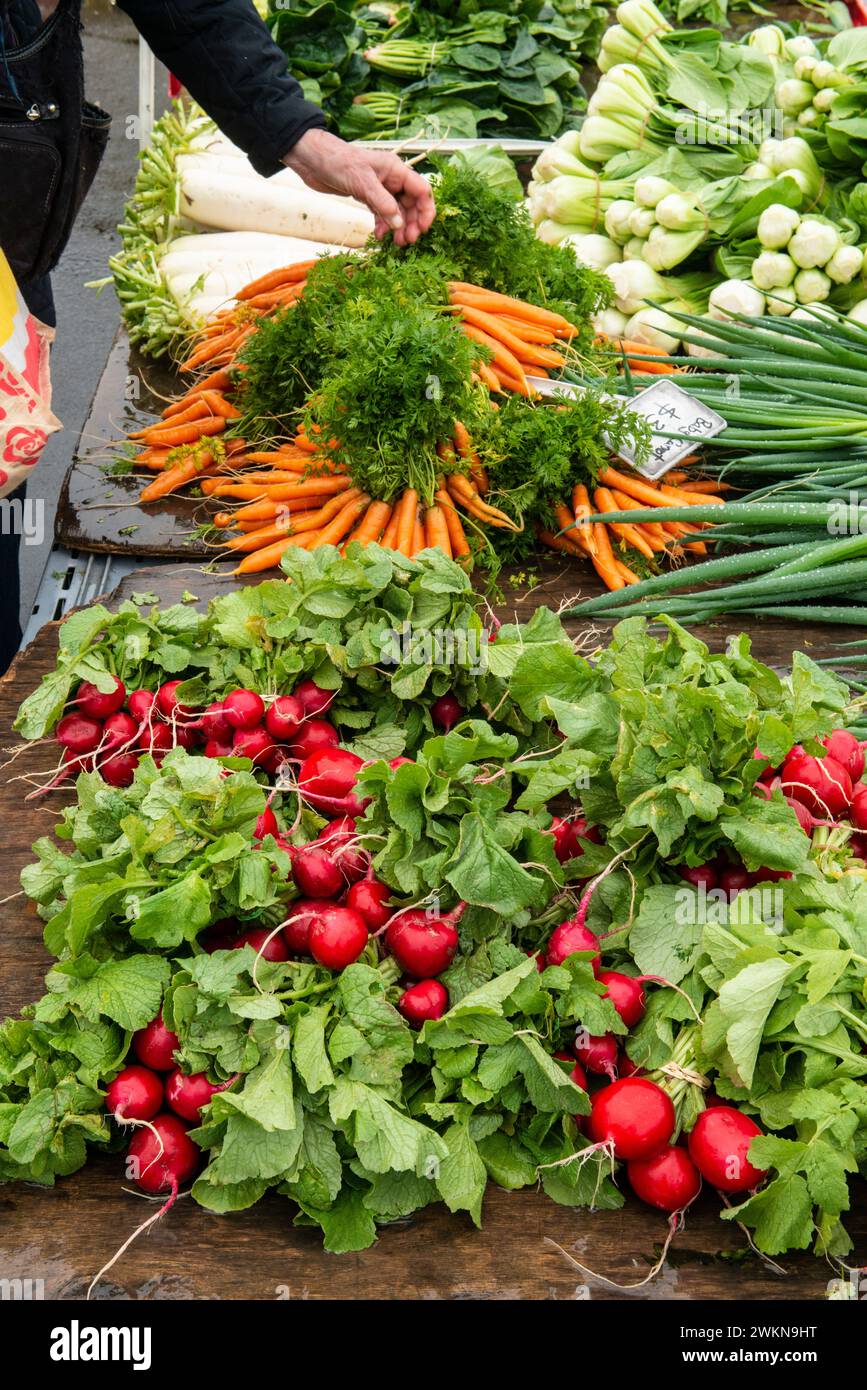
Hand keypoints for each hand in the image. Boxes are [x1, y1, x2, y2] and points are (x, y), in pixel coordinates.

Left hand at [283, 128, 435, 246]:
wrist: (314, 160)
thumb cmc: (338, 162)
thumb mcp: (363, 182)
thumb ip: (383, 202)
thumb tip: (399, 223)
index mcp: (396, 170)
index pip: (421, 190)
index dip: (426, 210)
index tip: (423, 229)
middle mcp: (391, 179)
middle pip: (411, 204)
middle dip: (412, 223)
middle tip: (407, 241)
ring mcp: (380, 188)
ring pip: (397, 211)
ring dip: (398, 228)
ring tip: (396, 243)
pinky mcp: (368, 196)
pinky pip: (382, 213)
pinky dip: (383, 225)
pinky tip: (378, 235)